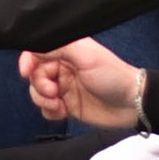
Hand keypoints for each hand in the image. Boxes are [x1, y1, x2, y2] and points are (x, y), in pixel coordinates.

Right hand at [19, 37, 147, 127]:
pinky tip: (63, 112)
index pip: (36, 53)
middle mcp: (62, 68)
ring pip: (38, 93)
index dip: (28, 62)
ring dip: (43, 100)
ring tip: (59, 105)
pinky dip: (50, 112)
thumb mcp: (85, 55)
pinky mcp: (67, 106)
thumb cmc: (113, 76)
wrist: (132, 104)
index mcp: (66, 51)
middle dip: (39, 85)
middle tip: (54, 92)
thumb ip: (58, 47)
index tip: (27, 73)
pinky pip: (46, 109)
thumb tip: (32, 47)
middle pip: (35, 75)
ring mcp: (64, 87)